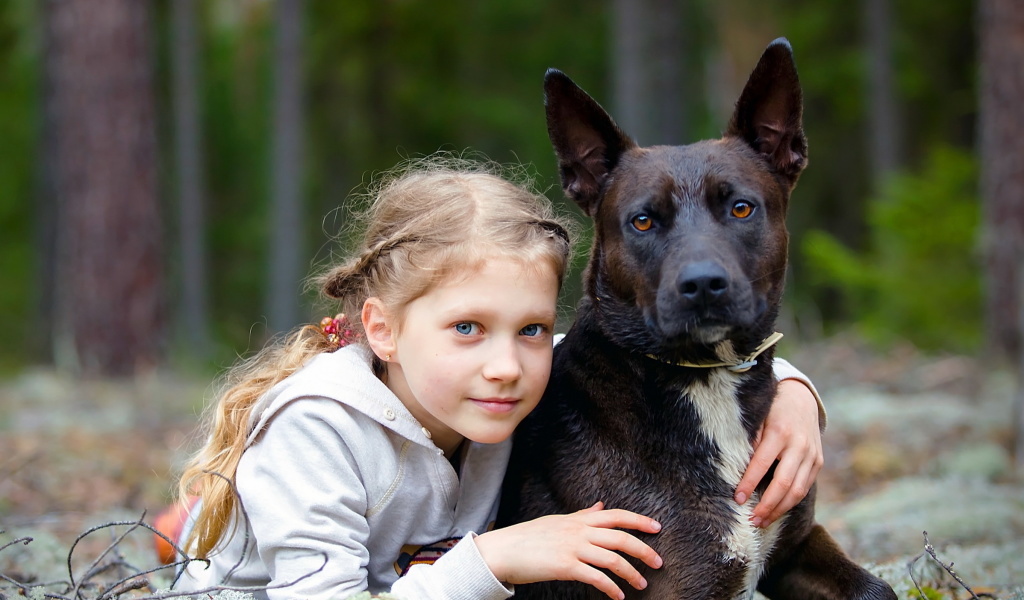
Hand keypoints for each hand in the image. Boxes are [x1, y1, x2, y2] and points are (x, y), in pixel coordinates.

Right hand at [475, 502, 662, 599]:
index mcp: (578, 520)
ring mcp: (572, 548)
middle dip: (643, 550)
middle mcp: (578, 531)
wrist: (502, 550)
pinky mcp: (565, 566)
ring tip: (641, 585)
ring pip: (613, 559)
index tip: (657, 528)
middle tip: (658, 563)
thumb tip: (600, 505)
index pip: (616, 515)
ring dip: (631, 574)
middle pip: (620, 538)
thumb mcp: (558, 521)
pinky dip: (611, 588)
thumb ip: (582, 515)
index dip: (639, 520)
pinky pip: (596, 577)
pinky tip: (618, 596)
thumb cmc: (529, 537)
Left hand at [734, 378, 822, 527]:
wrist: (801, 398)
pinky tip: (777, 511)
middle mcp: (798, 445)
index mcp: (780, 432)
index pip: (762, 464)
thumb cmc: (772, 409)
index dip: (749, 484)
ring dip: (779, 510)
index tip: (737, 499)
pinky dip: (791, 502)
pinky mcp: (818, 462)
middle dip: (767, 506)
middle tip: (751, 521)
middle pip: (784, 483)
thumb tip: (738, 467)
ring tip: (762, 522)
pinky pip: (805, 488)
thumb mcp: (758, 417)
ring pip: (797, 491)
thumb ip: (750, 440)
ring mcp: (812, 455)